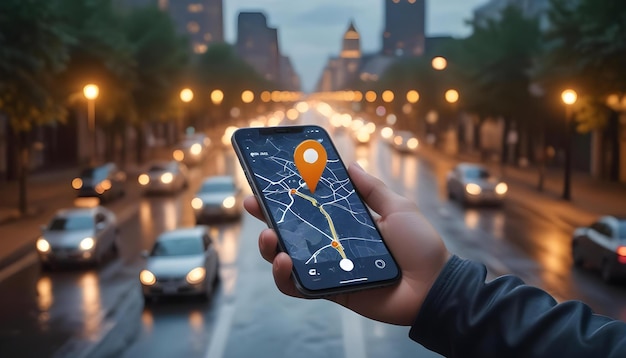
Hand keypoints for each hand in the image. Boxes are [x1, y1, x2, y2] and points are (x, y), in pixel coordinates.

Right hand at [244, 162, 450, 325]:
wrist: (433, 285)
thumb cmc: (419, 245)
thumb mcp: (396, 207)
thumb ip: (371, 189)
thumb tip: (349, 164)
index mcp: (345, 223)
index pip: (309, 208)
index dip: (287, 196)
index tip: (268, 181)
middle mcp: (331, 244)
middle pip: (290, 231)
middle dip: (266, 217)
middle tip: (253, 204)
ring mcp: (327, 267)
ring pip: (286, 258)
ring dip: (270, 247)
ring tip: (270, 237)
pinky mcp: (328, 289)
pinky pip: (297, 286)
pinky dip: (284, 277)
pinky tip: (284, 262)